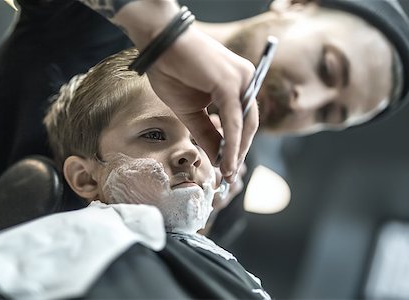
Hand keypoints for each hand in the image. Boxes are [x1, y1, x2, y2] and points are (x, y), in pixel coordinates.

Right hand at [147, 26, 257, 182]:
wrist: (158, 45)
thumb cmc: (171, 71)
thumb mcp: (190, 110)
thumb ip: (206, 132)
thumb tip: (217, 157)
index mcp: (237, 84)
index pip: (243, 120)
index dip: (237, 145)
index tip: (228, 166)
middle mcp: (245, 80)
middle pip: (249, 124)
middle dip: (239, 151)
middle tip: (228, 173)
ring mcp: (241, 80)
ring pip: (245, 124)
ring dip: (237, 151)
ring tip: (227, 172)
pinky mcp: (231, 82)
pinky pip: (234, 121)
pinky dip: (231, 143)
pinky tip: (224, 160)